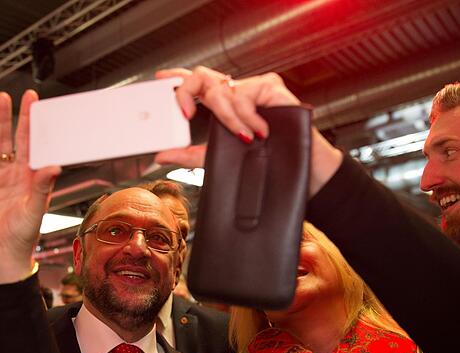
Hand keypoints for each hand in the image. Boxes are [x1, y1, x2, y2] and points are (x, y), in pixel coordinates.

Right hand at [0, 91, 60, 283]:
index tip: (45, 110)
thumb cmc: (22, 237)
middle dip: (25, 117)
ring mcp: (3, 177)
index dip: (43, 129)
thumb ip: (42, 188)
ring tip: (3, 100)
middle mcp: (21, 175)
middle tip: (28, 96)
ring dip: (5, 122)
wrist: (0, 253)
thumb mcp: (34, 211)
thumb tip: (54, 167)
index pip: (41, 148)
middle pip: (24, 139)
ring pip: (4, 143)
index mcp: (37, 180)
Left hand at [156, 66, 342, 195]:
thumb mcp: (216, 158)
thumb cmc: (263, 159)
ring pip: (222, 89)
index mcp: (221, 104)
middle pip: (202, 76)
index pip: (196, 84)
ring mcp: (252, 87)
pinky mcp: (269, 85)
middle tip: (186, 115)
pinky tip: (259, 129)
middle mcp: (234, 92)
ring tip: (243, 137)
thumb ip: (188, 154)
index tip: (161, 81)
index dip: (177, 78)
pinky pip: (245, 94)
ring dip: (227, 118)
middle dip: (188, 92)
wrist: (299, 168)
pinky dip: (246, 114)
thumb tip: (161, 154)